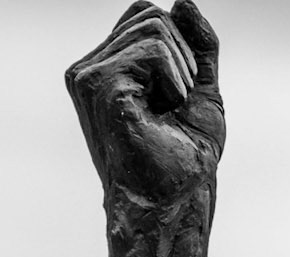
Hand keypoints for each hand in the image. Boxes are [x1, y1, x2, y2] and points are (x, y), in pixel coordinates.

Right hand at [67, 2, 224, 256]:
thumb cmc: (186, 160)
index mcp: (107, 68)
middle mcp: (89, 69)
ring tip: (169, 112)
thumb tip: (182, 0)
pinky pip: (153, 46)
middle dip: (183, 58)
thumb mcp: (201, 88)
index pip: (145, 14)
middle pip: (149, 13)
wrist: (178, 203)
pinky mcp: (98, 84)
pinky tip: (165, 112)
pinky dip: (175, 80)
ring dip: (181, 72)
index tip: (178, 97)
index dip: (180, 48)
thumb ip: (197, 44)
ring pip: (153, 26)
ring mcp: (88, 76)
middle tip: (176, 107)